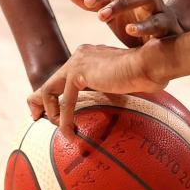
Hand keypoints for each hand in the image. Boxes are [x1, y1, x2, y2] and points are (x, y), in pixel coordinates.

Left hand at [27, 42, 166, 136]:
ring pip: (49, 91)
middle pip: (49, 82)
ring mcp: (77, 62)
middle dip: (38, 102)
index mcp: (89, 57)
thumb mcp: (125, 84)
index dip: (53, 95)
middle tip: (36, 119)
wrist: (153, 63)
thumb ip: (112, 90)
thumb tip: (113, 105)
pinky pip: (66, 101)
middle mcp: (80, 56)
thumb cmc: (149, 74)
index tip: (50, 112)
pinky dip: (64, 119)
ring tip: (60, 130)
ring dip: (51, 113)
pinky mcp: (80, 73)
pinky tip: (68, 134)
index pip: (63, 77)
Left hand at [69, 0, 184, 47]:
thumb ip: (93, 3)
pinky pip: (159, 21)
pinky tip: (128, 30)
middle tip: (88, 2)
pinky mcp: (168, 25)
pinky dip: (143, 25)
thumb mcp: (110, 14)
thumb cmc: (134, 23)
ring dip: (121, 3)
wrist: (162, 43)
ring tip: (101, 17)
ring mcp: (160, 7)